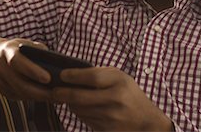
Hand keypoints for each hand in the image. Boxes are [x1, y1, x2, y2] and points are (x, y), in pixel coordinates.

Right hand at [0, 37, 53, 100]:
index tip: (48, 78)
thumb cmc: (22, 48)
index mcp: (7, 50)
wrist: (0, 53)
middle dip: (38, 91)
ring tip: (55, 97)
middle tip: (56, 93)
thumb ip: (41, 52)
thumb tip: (58, 66)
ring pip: (19, 92)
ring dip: (38, 97)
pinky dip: (33, 98)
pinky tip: (46, 97)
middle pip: (18, 82)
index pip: (17, 61)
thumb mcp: (31, 44)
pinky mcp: (2, 90)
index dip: (32, 70)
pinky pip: (18, 96)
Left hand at [52, 67, 173, 130]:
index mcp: (119, 82)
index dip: (74, 76)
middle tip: (53, 90)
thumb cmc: (130, 94)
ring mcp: (110, 117)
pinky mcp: (106, 129)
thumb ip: (100, 73)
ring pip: (79, 109)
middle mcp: (115, 100)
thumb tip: (73, 73)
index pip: (91, 77)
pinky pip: (84, 120)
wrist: (146, 121)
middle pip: (79, 96)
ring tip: (67, 97)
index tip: (62, 75)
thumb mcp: (121, 78)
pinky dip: (79, 113)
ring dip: (70, 103)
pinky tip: (81, 107)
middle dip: (62, 93)